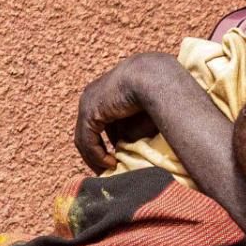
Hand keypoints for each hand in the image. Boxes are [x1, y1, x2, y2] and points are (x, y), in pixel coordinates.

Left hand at [73, 52, 176, 172]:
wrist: (156, 75)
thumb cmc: (160, 89)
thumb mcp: (145, 111)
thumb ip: (134, 127)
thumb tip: (129, 146)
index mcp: (106, 90)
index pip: (100, 120)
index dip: (107, 140)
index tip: (117, 156)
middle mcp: (93, 94)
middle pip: (89, 129)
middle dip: (98, 151)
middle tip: (108, 168)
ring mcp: (88, 102)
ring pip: (85, 138)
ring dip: (96, 157)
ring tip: (110, 170)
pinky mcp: (89, 112)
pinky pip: (87, 141)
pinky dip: (97, 155)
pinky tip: (111, 164)